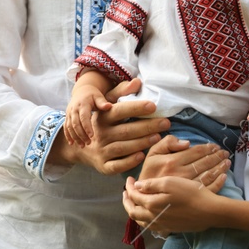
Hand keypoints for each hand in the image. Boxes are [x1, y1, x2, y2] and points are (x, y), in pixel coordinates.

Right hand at [51, 80, 171, 174]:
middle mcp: (101, 134)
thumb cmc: (103, 123)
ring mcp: (102, 151)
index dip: (136, 108)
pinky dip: (130, 161)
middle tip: (166, 123)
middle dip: (147, 126)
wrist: (82, 148)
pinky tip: (142, 155)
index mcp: (102, 118)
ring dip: (142, 142)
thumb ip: (122, 92)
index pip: (119, 111)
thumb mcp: (107, 105)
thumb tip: (137, 82)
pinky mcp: (104, 166)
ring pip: (123, 148)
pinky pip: (118, 165)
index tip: (153, 106)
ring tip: (158, 137)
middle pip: (125, 131)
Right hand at [63, 87, 111, 147]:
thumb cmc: (93, 95)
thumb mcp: (98, 96)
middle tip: (88, 143)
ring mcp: (69, 113)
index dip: (87, 127)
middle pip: (75, 124)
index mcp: (82, 104)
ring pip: (69, 127)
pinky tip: (72, 143)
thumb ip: (102, 102)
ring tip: (82, 145)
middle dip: (81, 134)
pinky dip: (68, 135)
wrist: (82, 90)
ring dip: (75, 137)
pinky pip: (66, 127)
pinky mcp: (67, 116)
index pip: (83, 117)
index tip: (92, 136)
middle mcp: (74, 109)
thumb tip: (109, 106)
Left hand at [122, 172, 224, 234]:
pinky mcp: (169, 229)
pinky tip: (149, 213)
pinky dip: (145, 219)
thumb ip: (151, 185)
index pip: (134, 196)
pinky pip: (151, 226)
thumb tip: (137, 186)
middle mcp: (153, 217)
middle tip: (126, 191)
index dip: (129, 187)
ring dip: (135, 210)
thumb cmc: (191, 193)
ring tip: (135, 202)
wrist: (210, 211)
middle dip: (127, 201)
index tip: (130, 179)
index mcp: (151, 204)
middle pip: (133, 212)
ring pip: (141, 221)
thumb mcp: (170, 182)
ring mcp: (161, 225)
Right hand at [137, 130, 230, 191]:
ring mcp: (186, 187)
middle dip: (217, 156)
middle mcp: (180, 174)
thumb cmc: (148, 173)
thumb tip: (186, 143)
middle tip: (225, 153)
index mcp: (171, 162)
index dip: (207, 148)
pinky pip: (208, 189)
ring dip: (220, 168)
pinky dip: (219, 182)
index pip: (195, 152)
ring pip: (208, 175)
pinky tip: (224, 176)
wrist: (143, 197)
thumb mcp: (152, 154)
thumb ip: (166, 143)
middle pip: (204, 163)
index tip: (215, 146)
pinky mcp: (189, 197)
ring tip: (227, 162)